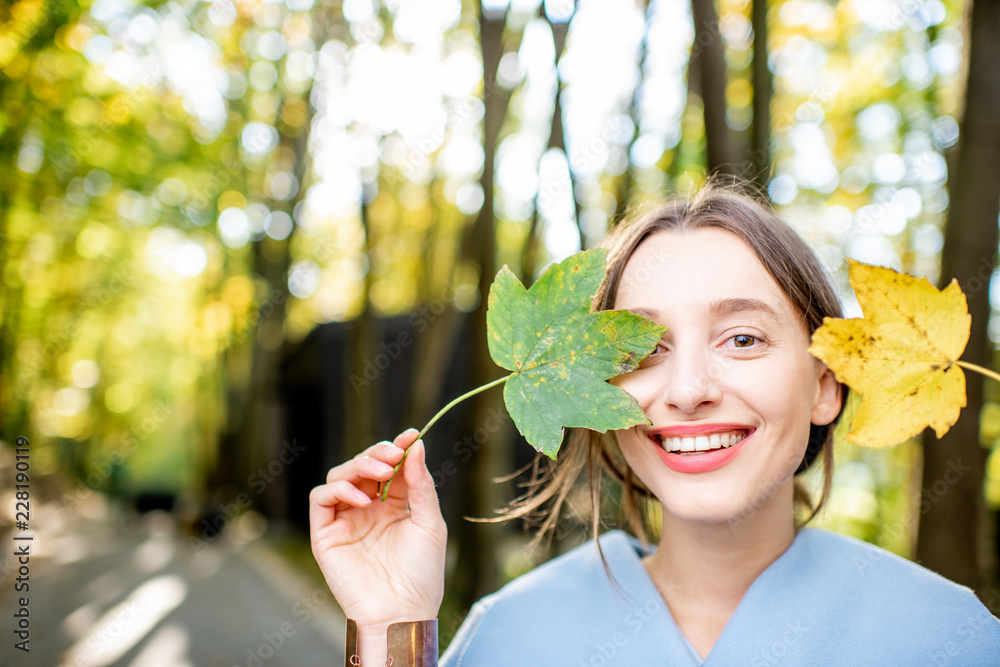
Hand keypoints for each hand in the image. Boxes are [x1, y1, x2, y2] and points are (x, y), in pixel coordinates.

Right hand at [309, 429, 446, 632]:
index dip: (398, 448)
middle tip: (394, 454)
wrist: (402, 610)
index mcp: (394, 505)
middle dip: (378, 453)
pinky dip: (339, 489)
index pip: (391, 467)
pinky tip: (363, 499)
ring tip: (382, 473)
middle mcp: (367, 508)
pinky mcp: (325, 533)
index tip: (410, 435)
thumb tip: (416, 445)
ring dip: (360, 466)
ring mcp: (345, 519)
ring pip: (340, 475)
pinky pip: (320, 498)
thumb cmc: (421, 572)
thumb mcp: (429, 522)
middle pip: (363, 465)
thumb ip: (420, 484)